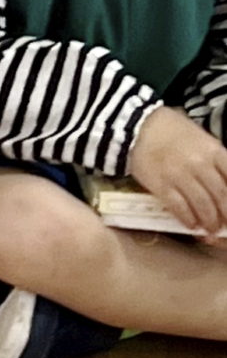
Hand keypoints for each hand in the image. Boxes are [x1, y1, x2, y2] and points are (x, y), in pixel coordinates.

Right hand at [128, 104, 226, 235]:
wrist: (139, 127)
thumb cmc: (173, 132)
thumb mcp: (202, 140)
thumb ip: (216, 160)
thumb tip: (224, 184)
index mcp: (213, 151)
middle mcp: (200, 164)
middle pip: (221, 195)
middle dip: (225, 215)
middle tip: (224, 225)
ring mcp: (180, 175)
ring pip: (202, 204)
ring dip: (208, 221)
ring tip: (209, 229)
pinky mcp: (161, 185)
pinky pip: (179, 207)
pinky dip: (187, 219)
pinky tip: (191, 225)